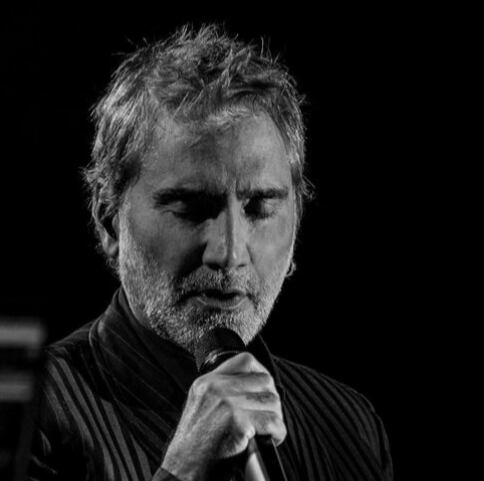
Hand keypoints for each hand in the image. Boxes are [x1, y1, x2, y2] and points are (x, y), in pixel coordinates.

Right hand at [161, 352, 285, 480]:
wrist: (181, 470)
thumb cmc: (193, 446)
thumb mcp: (199, 406)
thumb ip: (220, 391)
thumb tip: (252, 386)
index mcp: (207, 382)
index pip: (245, 361)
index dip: (261, 372)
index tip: (265, 388)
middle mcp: (216, 388)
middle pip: (264, 380)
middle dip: (272, 399)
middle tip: (270, 415)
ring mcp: (227, 403)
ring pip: (271, 401)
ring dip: (276, 417)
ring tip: (270, 429)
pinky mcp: (237, 422)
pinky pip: (271, 422)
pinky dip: (278, 432)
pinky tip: (272, 439)